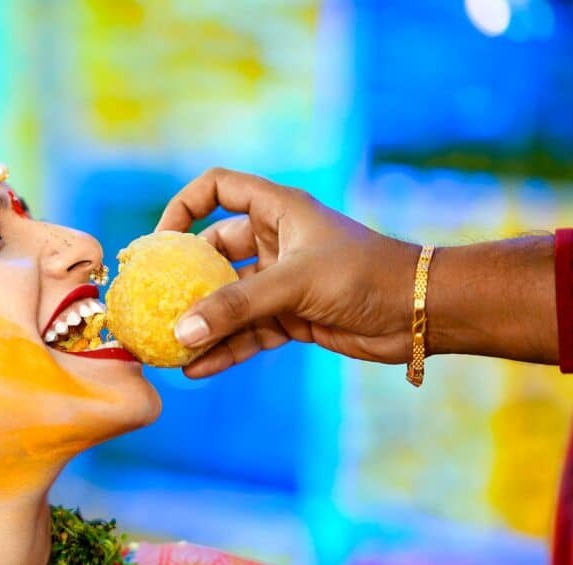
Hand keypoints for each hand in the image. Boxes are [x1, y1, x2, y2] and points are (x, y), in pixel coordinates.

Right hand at [158, 168, 420, 377]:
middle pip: (213, 253)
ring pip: (228, 299)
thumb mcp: (294, 284)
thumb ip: (236, 306)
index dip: (184, 207)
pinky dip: (225, 349)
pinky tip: (197, 368)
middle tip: (152, 305)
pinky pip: (247, 332)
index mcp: (277, 210)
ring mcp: (281, 281)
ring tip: (167, 347)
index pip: (219, 189)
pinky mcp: (291, 318)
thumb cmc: (364, 275)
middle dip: (184, 279)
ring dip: (201, 321)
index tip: (160, 242)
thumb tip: (181, 331)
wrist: (420, 313)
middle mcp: (275, 242)